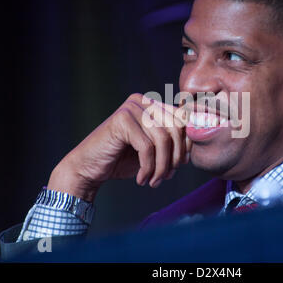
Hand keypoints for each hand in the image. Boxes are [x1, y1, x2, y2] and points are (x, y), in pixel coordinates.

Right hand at [47, 93, 191, 201]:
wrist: (88, 169)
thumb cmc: (123, 161)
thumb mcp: (154, 152)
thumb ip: (172, 145)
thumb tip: (193, 149)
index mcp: (153, 105)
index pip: (184, 120)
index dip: (187, 144)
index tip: (180, 165)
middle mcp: (143, 101)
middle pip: (177, 128)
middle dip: (177, 157)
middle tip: (167, 176)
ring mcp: (131, 108)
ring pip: (163, 139)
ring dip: (162, 166)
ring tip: (155, 181)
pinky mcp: (121, 120)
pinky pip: (146, 147)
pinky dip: (148, 168)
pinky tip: (141, 179)